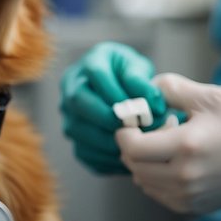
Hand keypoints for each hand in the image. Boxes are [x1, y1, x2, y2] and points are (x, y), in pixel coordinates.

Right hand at [59, 42, 166, 173]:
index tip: (136, 108)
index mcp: (91, 62)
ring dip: (105, 140)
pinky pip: (83, 152)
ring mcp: (69, 113)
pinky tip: (125, 159)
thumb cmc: (133, 76)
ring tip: (132, 145)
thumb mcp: (140, 69)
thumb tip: (152, 103)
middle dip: (105, 117)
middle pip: (78, 101)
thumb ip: (143, 82)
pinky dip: (104, 158)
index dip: (114, 91)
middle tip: (131, 128)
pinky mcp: (74, 136)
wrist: (124, 89)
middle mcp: (72, 86)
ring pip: (77, 129)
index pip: (95, 73)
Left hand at [116, 73, 220, 213]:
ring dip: (146, 161)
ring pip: (146, 183)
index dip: (125, 132)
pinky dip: (158, 177)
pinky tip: (178, 158)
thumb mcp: (215, 96)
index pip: (132, 148)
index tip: (133, 118)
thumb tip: (149, 86)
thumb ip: (175, 90)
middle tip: (154, 124)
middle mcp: (186, 177)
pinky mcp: (198, 206)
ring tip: (170, 139)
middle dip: (134, 145)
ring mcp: (192, 196)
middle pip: (135, 167)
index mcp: (187, 147)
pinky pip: (162, 194)